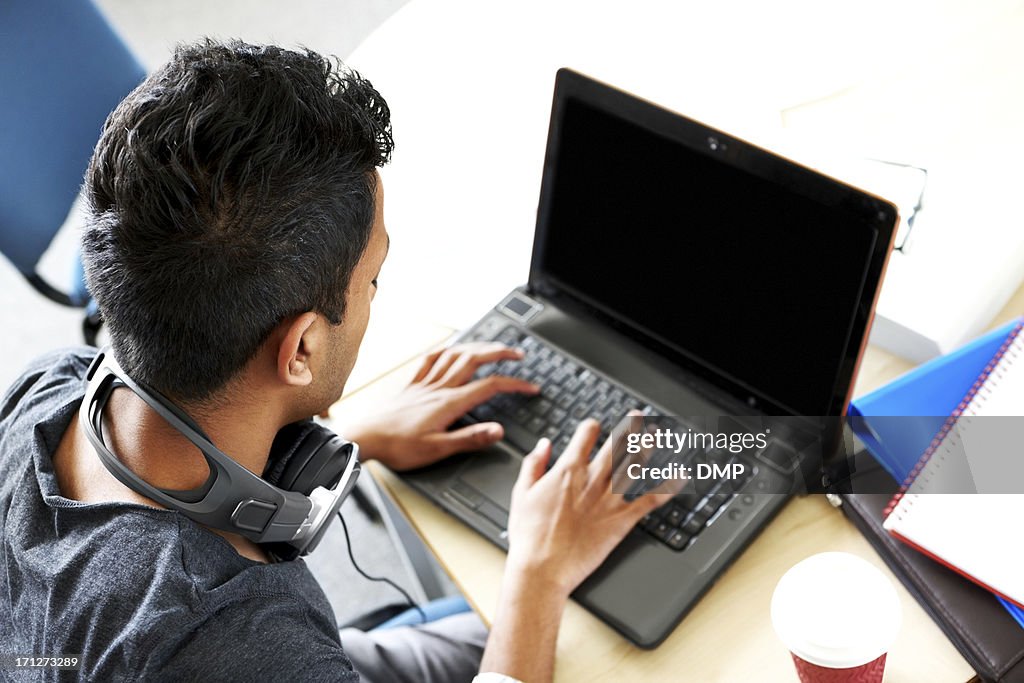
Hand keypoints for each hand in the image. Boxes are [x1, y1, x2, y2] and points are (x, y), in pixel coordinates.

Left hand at [340, 342, 538, 469]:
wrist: (365, 438)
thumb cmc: (398, 446)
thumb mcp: (438, 449)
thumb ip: (470, 439)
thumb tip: (498, 430)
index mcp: (449, 403)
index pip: (490, 386)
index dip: (514, 384)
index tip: (530, 387)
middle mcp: (438, 388)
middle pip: (474, 360)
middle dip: (499, 353)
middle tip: (518, 354)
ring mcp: (424, 383)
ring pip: (455, 355)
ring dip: (477, 346)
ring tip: (492, 347)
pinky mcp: (411, 385)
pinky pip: (431, 359)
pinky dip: (446, 351)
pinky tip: (451, 349)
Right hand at [505, 418, 676, 598]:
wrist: (542, 567)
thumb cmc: (529, 535)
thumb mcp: (522, 492)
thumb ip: (534, 464)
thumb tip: (544, 445)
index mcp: (567, 470)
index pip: (586, 435)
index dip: (592, 426)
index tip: (595, 426)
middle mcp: (592, 479)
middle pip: (617, 444)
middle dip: (630, 426)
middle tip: (638, 416)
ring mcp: (610, 499)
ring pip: (636, 465)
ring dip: (649, 446)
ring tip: (656, 434)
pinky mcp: (623, 520)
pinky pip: (651, 499)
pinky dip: (668, 487)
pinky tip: (678, 477)